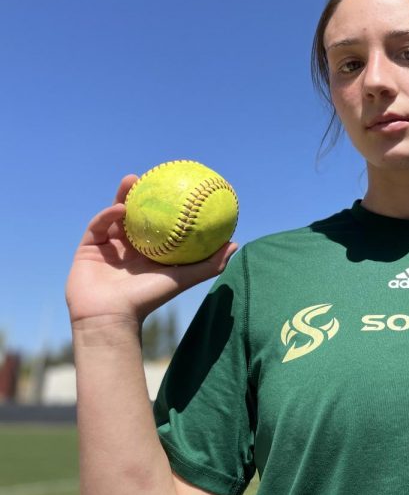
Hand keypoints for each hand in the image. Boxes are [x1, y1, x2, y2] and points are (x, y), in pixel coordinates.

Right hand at [65, 175, 238, 329]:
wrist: (110, 317)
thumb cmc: (148, 299)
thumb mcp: (183, 279)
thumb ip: (209, 264)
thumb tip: (234, 244)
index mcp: (150, 253)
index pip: (161, 224)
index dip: (168, 206)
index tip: (180, 187)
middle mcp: (130, 248)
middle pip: (137, 215)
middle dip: (144, 194)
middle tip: (154, 176)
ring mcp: (108, 246)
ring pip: (115, 215)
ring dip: (123, 196)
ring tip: (133, 180)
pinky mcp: (88, 247)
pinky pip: (98, 225)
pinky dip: (108, 215)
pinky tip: (120, 208)